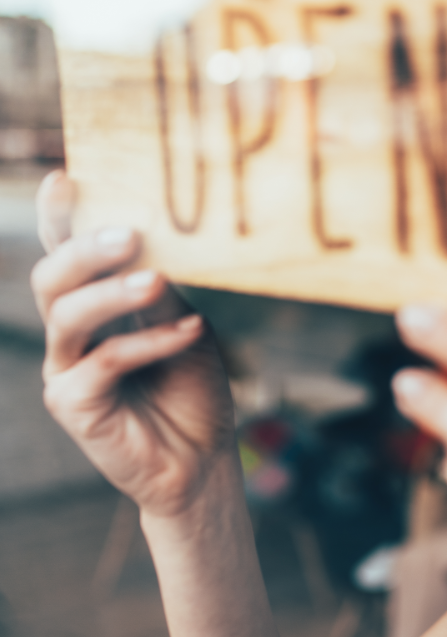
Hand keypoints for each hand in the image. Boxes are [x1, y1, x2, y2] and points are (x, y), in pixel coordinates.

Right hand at [31, 171, 235, 518]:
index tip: (67, 178)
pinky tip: (190, 332)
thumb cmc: (192, 387)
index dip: (61, 218)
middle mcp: (70, 334)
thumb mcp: (186, 326)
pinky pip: (104, 363)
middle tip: (130, 233)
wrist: (204, 458)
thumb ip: (163, 290)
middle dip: (84, 249)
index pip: (69, 255)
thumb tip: (153, 240)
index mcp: (95, 306)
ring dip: (112, 293)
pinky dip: (149, 343)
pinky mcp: (74, 406)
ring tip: (156, 279)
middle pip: (52, 278)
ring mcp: (66, 369)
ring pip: (67, 316)